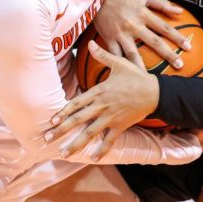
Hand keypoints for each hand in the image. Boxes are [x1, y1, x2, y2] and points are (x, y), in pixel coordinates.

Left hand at [46, 42, 159, 158]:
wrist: (155, 92)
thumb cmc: (136, 77)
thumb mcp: (119, 63)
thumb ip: (103, 55)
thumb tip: (90, 43)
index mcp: (98, 92)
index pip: (76, 103)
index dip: (62, 112)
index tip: (51, 120)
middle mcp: (101, 106)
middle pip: (77, 120)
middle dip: (61, 130)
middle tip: (47, 139)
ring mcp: (110, 118)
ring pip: (90, 133)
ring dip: (76, 144)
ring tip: (64, 153)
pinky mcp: (120, 126)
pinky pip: (109, 140)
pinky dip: (101, 150)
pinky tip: (92, 158)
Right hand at [95, 0, 190, 69]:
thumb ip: (162, 3)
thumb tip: (180, 11)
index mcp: (143, 14)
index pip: (164, 27)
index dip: (177, 37)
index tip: (189, 48)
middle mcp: (133, 25)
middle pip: (154, 42)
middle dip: (168, 54)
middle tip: (180, 65)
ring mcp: (120, 34)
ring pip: (133, 53)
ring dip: (143, 67)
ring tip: (150, 79)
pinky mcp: (109, 39)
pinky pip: (115, 55)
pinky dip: (120, 65)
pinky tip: (127, 77)